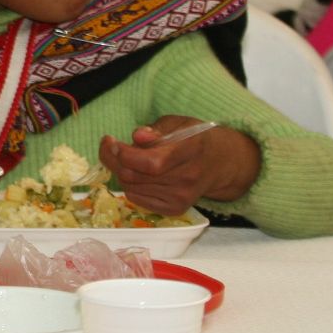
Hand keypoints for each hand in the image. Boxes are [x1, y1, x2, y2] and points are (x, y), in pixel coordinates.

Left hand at [98, 116, 261, 212]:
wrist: (222, 163)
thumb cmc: (195, 138)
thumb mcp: (179, 123)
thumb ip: (156, 129)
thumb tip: (137, 136)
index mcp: (191, 151)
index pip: (150, 162)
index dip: (123, 154)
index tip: (110, 141)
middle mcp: (187, 178)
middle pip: (134, 176)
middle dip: (115, 160)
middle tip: (114, 148)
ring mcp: (181, 197)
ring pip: (130, 187)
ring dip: (123, 172)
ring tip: (132, 160)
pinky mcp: (174, 209)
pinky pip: (136, 198)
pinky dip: (131, 186)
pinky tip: (141, 175)